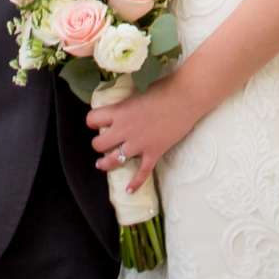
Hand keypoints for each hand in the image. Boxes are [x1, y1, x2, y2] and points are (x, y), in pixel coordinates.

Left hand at [86, 75, 195, 191]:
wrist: (186, 98)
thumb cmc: (164, 89)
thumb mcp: (137, 92)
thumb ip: (126, 104)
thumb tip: (120, 107)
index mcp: (119, 112)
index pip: (92, 119)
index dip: (92, 121)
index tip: (95, 122)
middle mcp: (124, 130)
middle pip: (99, 144)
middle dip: (98, 144)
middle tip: (103, 142)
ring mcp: (138, 144)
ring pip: (113, 160)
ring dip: (106, 163)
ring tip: (101, 164)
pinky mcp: (153, 153)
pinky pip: (141, 173)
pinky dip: (135, 183)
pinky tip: (129, 190)